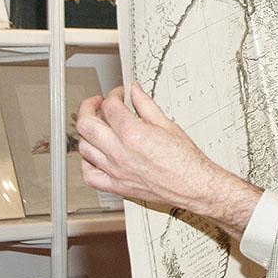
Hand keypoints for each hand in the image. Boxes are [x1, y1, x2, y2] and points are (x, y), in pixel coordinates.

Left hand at [75, 83, 260, 239]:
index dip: (113, 95)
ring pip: (84, 148)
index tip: (118, 95)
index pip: (110, 107)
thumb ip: (146, 105)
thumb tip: (135, 92)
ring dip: (87, 133)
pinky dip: (86, 163)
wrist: (193, 185)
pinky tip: (94, 155)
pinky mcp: (117, 185)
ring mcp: (116, 170)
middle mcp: (120, 152)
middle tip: (96, 104)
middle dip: (88, 108)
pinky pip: (89, 175)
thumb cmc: (185, 160)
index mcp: (134, 134)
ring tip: (97, 127)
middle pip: (86, 125)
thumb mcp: (167, 125)